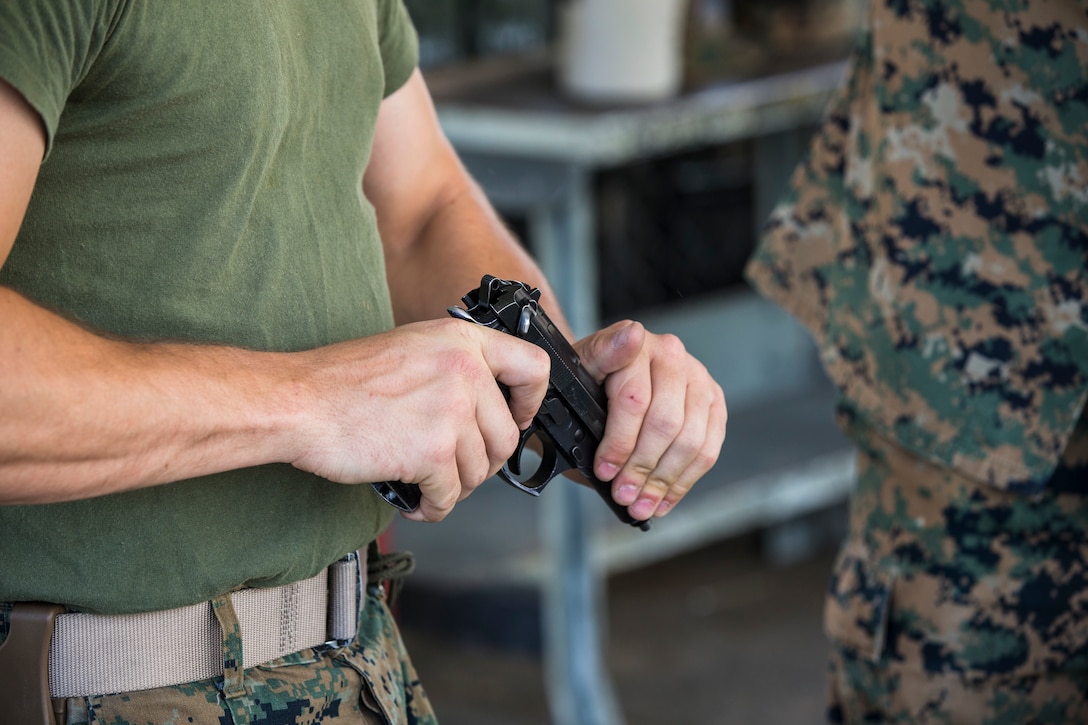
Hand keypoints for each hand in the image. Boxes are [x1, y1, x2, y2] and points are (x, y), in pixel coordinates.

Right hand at [289, 318, 549, 521]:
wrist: (299, 402)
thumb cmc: (343, 381)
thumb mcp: (413, 349)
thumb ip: (456, 369)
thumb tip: (487, 410)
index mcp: (463, 340)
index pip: (533, 368)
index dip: (529, 403)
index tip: (513, 419)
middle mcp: (466, 371)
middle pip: (506, 437)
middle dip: (480, 462)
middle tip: (450, 466)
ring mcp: (452, 412)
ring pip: (479, 471)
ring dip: (454, 485)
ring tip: (424, 481)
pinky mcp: (434, 453)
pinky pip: (451, 497)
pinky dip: (433, 507)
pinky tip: (415, 500)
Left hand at [574, 321, 725, 520]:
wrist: (606, 378)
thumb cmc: (589, 381)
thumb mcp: (578, 370)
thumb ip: (599, 354)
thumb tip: (629, 336)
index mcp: (637, 344)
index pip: (635, 399)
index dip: (619, 442)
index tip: (604, 470)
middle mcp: (673, 355)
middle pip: (666, 423)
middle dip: (641, 468)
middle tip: (623, 495)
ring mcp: (698, 378)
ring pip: (691, 439)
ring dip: (664, 481)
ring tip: (641, 505)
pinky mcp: (713, 402)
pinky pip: (709, 449)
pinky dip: (684, 481)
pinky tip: (664, 499)